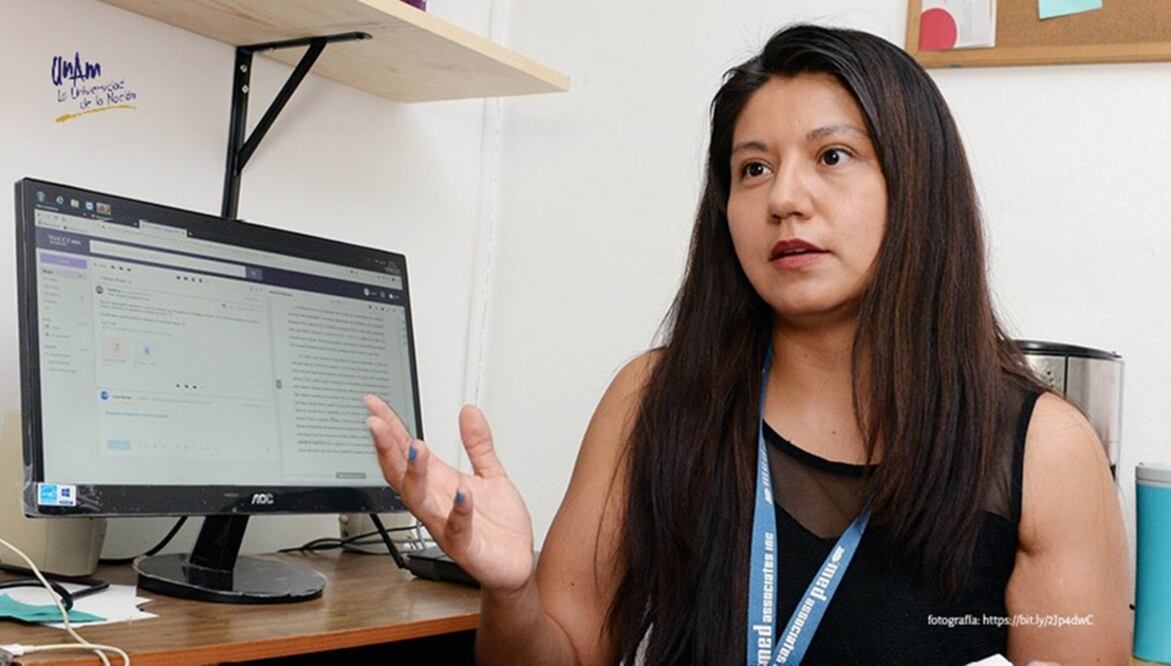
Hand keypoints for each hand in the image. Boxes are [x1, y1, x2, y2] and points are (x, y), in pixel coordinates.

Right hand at [364, 395, 533, 592]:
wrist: (514, 566)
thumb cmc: (499, 527)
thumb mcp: (491, 475)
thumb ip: (478, 444)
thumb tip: (469, 411)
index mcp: (440, 484)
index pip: (406, 452)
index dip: (391, 428)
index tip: (374, 404)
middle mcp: (437, 503)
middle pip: (401, 474)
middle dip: (388, 448)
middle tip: (376, 423)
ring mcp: (446, 525)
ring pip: (420, 501)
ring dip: (415, 475)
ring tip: (416, 448)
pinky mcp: (466, 546)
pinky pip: (457, 528)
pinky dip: (458, 511)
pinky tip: (462, 493)